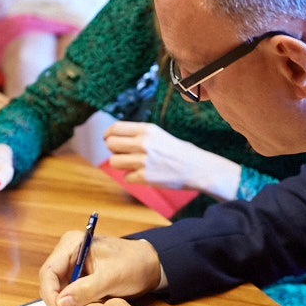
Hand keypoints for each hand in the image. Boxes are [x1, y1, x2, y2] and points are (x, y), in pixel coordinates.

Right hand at [39, 232, 161, 305]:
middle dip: (60, 300)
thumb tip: (62, 302)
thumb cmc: (134, 264)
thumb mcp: (112, 277)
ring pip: (60, 291)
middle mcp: (68, 253)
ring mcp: (73, 266)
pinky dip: (78, 303)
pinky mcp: (79, 277)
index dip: (50, 293)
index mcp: (72, 244)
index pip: (49, 271)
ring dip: (70, 303)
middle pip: (51, 282)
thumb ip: (87, 289)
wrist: (150, 265)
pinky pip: (70, 294)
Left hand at [104, 121, 240, 199]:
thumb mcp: (159, 135)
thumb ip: (139, 135)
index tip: (107, 139)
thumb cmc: (179, 152)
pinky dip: (132, 177)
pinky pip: (126, 177)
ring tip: (132, 165)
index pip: (116, 128)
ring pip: (114, 162)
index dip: (108, 134)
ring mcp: (144, 161)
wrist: (197, 169)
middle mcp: (144, 143)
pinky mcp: (146, 177)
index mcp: (147, 129)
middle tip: (121, 154)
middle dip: (112, 150)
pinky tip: (143, 175)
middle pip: (111, 144)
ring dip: (120, 165)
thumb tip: (115, 139)